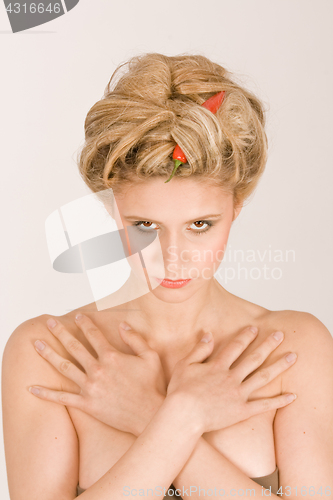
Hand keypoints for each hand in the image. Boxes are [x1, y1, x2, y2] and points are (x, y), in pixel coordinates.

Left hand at [29, 315, 165, 435]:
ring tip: (37, 344)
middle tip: (49, 322)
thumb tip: (122, 325)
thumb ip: (135, 339)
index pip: (93, 335)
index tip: (77, 316)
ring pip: (64, 367)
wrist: (149, 414)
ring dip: (49, 354)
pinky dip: (46, 393)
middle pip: (74, 347)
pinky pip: (62, 398)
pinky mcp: (87, 404)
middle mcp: (97, 369)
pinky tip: (32, 388)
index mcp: (111, 356)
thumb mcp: (150, 356)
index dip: (84, 323)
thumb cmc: (153, 385)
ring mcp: (90, 387)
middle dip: (60, 332)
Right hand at [166, 326, 297, 433]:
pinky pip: (264, 405)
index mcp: (218, 366)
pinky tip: (292, 396)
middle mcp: (231, 377)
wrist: (183, 416)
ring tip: (293, 357)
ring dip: (279, 366)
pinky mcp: (242, 411)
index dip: (246, 336)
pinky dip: (279, 401)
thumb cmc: (180, 391)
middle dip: (268, 344)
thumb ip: (199, 349)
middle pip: (254, 358)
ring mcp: (238, 394)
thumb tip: (208, 334)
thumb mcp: (184, 365)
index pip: (235, 347)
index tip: (256, 328)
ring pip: (263, 377)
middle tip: (281, 335)